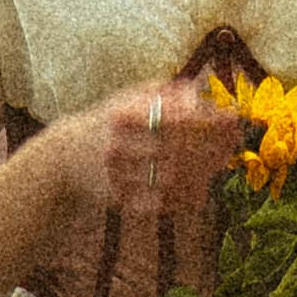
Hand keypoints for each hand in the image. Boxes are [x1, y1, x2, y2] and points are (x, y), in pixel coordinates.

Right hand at [96, 76, 247, 217]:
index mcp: (121, 115)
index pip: (175, 118)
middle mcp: (116, 145)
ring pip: (170, 179)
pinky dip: (184, 198)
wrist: (64, 157)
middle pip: (176, 150)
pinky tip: (203, 190)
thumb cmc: (110, 122)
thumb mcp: (128, 98)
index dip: (209, 120)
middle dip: (210, 147)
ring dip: (202, 173)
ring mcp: (116, 175)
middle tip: (232, 145)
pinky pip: (159, 203)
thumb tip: (199, 95)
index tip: (233, 120)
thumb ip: (165, 93)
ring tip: (221, 164)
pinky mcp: (117, 199)